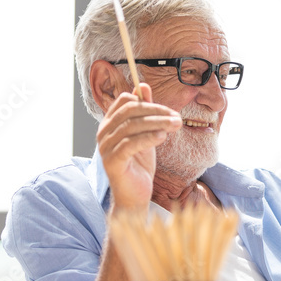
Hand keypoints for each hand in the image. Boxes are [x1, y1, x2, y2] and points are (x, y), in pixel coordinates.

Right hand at [96, 83, 181, 211]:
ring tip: (176, 125)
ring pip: (131, 126)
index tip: (169, 110)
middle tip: (177, 118)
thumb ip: (145, 112)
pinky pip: (130, 144)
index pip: (125, 101)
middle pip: (129, 111)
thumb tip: (143, 85)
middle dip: (156, 111)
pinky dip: (147, 138)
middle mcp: (103, 133)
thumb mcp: (145, 134)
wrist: (136, 194)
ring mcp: (105, 147)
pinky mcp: (112, 161)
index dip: (148, 102)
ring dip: (157, 123)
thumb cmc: (140, 164)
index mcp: (110, 123)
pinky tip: (162, 137)